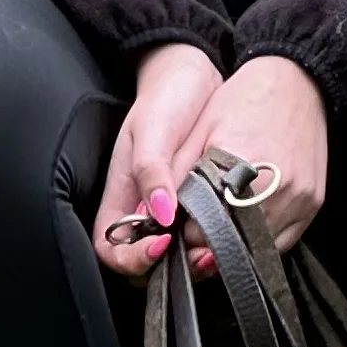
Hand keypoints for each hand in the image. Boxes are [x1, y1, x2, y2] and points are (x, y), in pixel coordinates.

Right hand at [93, 44, 223, 281]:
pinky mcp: (200, 210)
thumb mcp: (152, 130)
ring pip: (178, 258)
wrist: (197, 79)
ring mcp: (171, 216)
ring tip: (221, 249)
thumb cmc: (165, 100)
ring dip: (197, 260)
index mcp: (118, 201)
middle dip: (172, 268)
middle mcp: (142, 215)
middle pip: (146, 266)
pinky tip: (234, 233)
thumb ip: (152, 171)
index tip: (163, 242)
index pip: (112, 252)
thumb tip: (162, 216)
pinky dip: (216, 242)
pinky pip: (203, 239)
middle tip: (202, 256)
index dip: (132, 259)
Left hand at [96, 49, 328, 276]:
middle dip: (210, 244)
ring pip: (259, 248)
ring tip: (220, 230)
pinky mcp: (314, 203)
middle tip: (196, 234)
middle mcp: (278, 186)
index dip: (188, 233)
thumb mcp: (200, 131)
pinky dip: (261, 242)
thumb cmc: (242, 101)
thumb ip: (178, 175)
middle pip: (235, 242)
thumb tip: (161, 216)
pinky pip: (284, 242)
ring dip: (236, 246)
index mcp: (242, 165)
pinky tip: (246, 228)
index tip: (180, 228)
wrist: (295, 81)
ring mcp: (301, 198)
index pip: (205, 227)